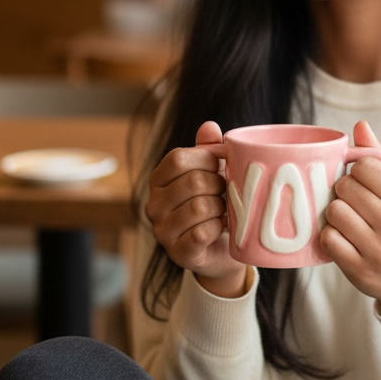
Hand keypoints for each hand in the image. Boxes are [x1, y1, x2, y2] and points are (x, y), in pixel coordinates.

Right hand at [145, 120, 247, 297]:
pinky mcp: (178, 253)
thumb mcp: (213, 173)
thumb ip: (208, 149)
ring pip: (200, 207)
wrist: (223, 249)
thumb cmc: (216, 205)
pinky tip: (223, 228)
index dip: (207, 158)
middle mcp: (153, 205)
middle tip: (227, 193)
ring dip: (222, 208)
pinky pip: (202, 232)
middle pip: (193, 181)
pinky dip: (219, 228)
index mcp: (158, 180)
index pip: (178, 158)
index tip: (223, 165)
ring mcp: (162, 231)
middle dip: (220, 185)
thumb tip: (209, 126)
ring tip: (225, 211)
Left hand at [320, 120, 380, 313]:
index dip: (356, 172)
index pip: (365, 168)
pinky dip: (330, 236)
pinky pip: (328, 239)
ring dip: (334, 214)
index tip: (360, 183)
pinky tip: (342, 239)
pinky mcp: (359, 269)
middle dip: (342, 192)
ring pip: (334, 212)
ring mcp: (378, 250)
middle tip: (351, 203)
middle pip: (345, 188)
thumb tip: (360, 126)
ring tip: (347, 220)